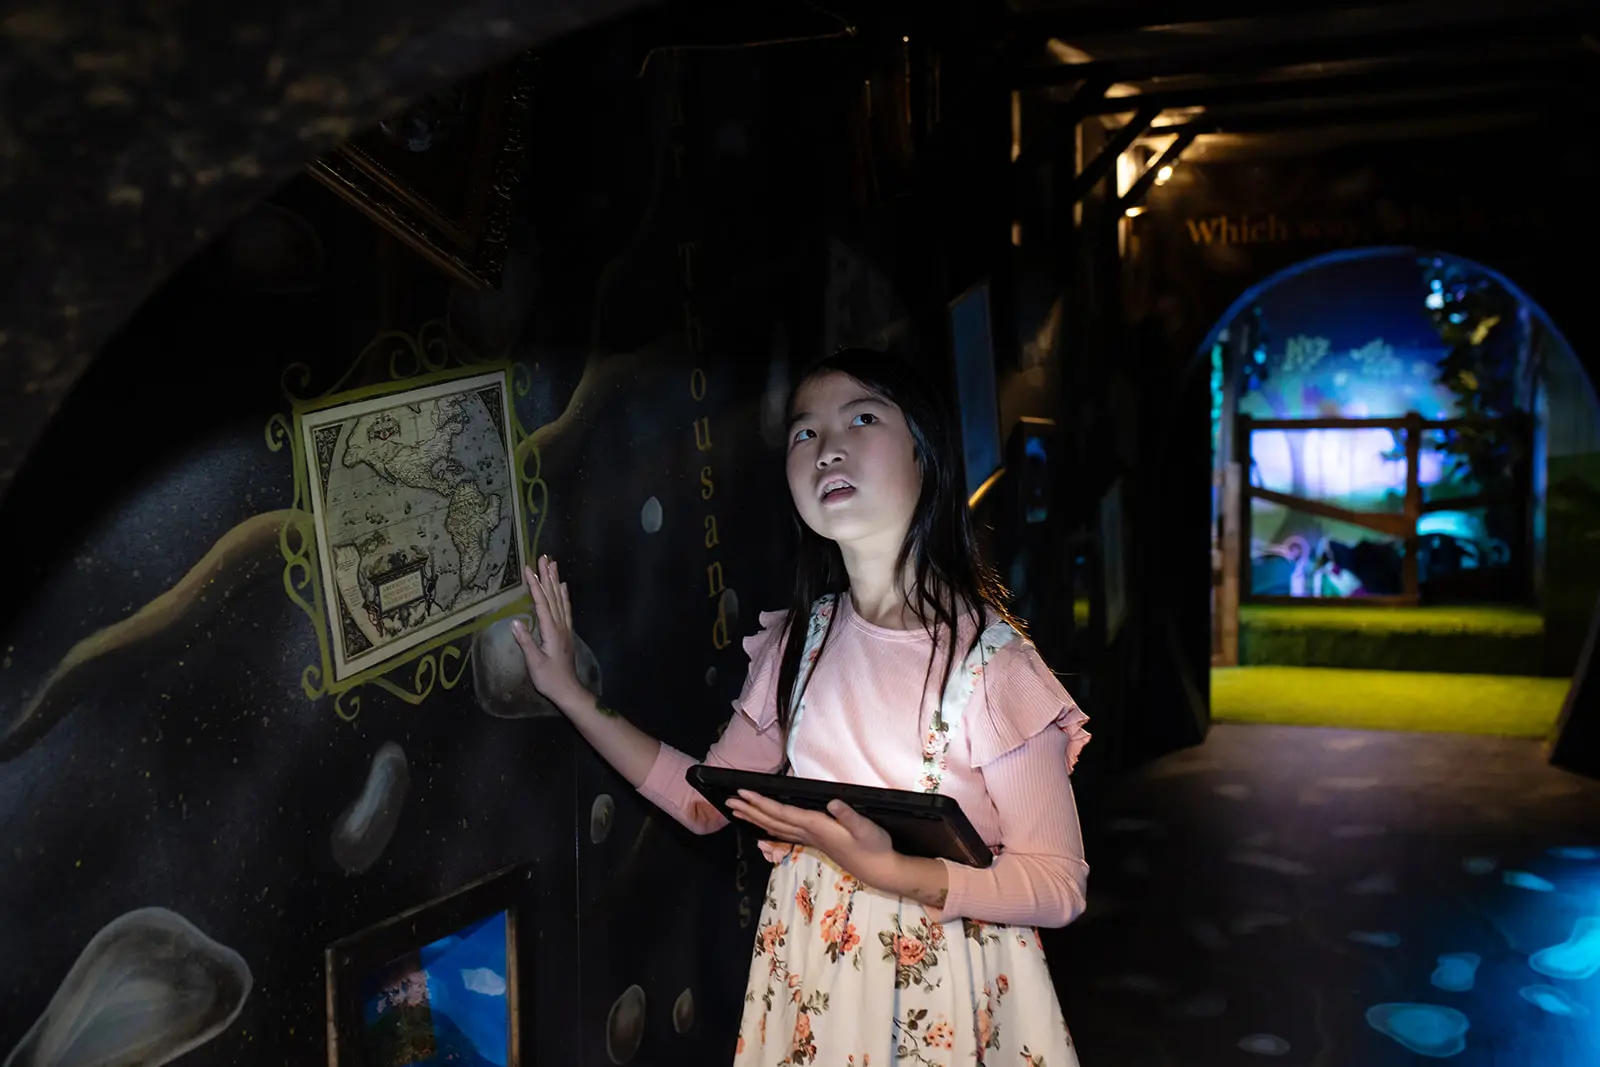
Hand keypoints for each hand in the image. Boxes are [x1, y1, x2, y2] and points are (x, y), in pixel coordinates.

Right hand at [510, 556, 583, 708]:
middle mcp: (560, 625)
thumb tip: (515, 621)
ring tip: (553, 564)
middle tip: (544, 556)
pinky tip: (562, 587)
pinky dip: (563, 595)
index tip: (529, 569)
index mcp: (551, 631)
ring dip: (555, 581)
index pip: (542, 603)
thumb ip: (526, 642)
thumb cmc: (549, 679)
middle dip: (547, 575)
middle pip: (553, 596)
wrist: (569, 690)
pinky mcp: (566, 632)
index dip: (535, 585)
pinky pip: (566, 608)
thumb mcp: (534, 663)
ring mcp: (565, 628)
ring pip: (560, 599)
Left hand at [728, 791, 902, 892]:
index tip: (742, 793)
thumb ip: (849, 816)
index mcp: (816, 826)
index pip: (781, 813)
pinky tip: (764, 829)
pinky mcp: (816, 843)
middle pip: (772, 821)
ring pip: (776, 828)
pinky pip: (785, 834)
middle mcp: (808, 834)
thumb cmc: (875, 847)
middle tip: (728, 801)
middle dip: (750, 810)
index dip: (761, 802)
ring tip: (738, 811)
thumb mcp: (866, 828)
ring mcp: (811, 840)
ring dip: (756, 819)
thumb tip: (833, 802)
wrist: (880, 871)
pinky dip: (770, 829)